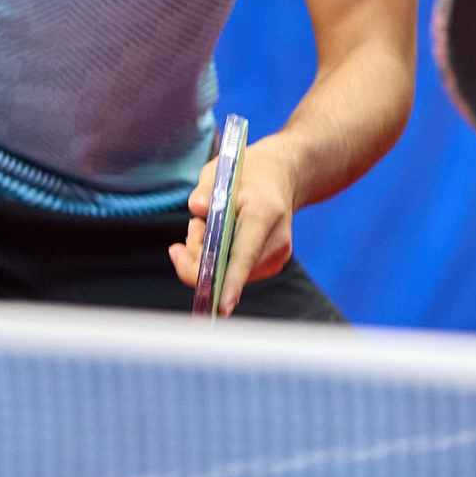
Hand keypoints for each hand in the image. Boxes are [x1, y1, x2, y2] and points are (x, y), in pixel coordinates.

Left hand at [168, 134, 297, 315]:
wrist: (282, 176)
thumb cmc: (248, 173)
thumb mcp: (221, 172)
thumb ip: (206, 191)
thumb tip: (197, 208)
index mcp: (264, 213)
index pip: (245, 254)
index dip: (230, 281)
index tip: (221, 305)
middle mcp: (276, 240)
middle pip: (229, 269)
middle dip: (199, 256)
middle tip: (193, 227)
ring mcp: (278, 255)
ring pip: (229, 275)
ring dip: (207, 257)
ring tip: (205, 227)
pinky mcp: (274, 263)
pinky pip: (235, 273)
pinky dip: (219, 261)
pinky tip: (219, 238)